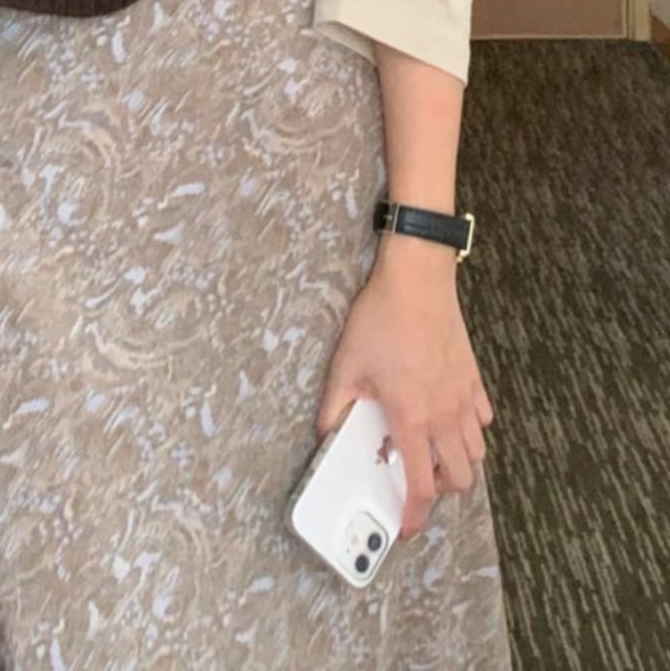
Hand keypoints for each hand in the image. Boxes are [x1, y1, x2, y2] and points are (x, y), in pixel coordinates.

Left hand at [312, 243, 494, 540]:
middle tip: (415, 481)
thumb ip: (334, 407)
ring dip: (457, 462)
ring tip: (430, 451)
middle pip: (459, 478)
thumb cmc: (381, 319)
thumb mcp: (345, 365)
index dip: (413, 515)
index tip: (405, 527)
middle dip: (439, 491)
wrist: (417, 280)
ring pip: (476, 453)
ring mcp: (464, 396)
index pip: (420, 484)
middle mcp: (444, 415)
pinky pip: (482, 419)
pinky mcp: (474, 377)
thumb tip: (324, 435)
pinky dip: (470, 429)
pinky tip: (448, 417)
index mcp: (411, 418)